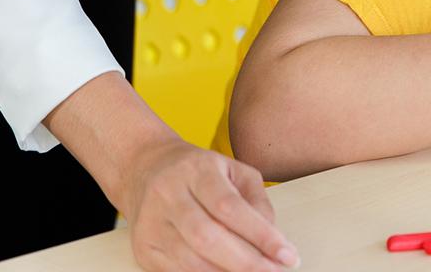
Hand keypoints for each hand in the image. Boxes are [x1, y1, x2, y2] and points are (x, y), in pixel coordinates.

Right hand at [124, 138, 299, 271]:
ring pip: (190, 260)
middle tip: (274, 271)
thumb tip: (272, 238)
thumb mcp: (234, 170)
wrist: (145, 167)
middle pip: (208, 237)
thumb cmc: (197, 170)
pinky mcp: (143, 247)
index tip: (286, 254)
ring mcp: (151, 223)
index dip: (261, 235)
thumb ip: (257, 201)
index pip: (230, 207)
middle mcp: (169, 194)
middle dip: (246, 262)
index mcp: (196, 170)